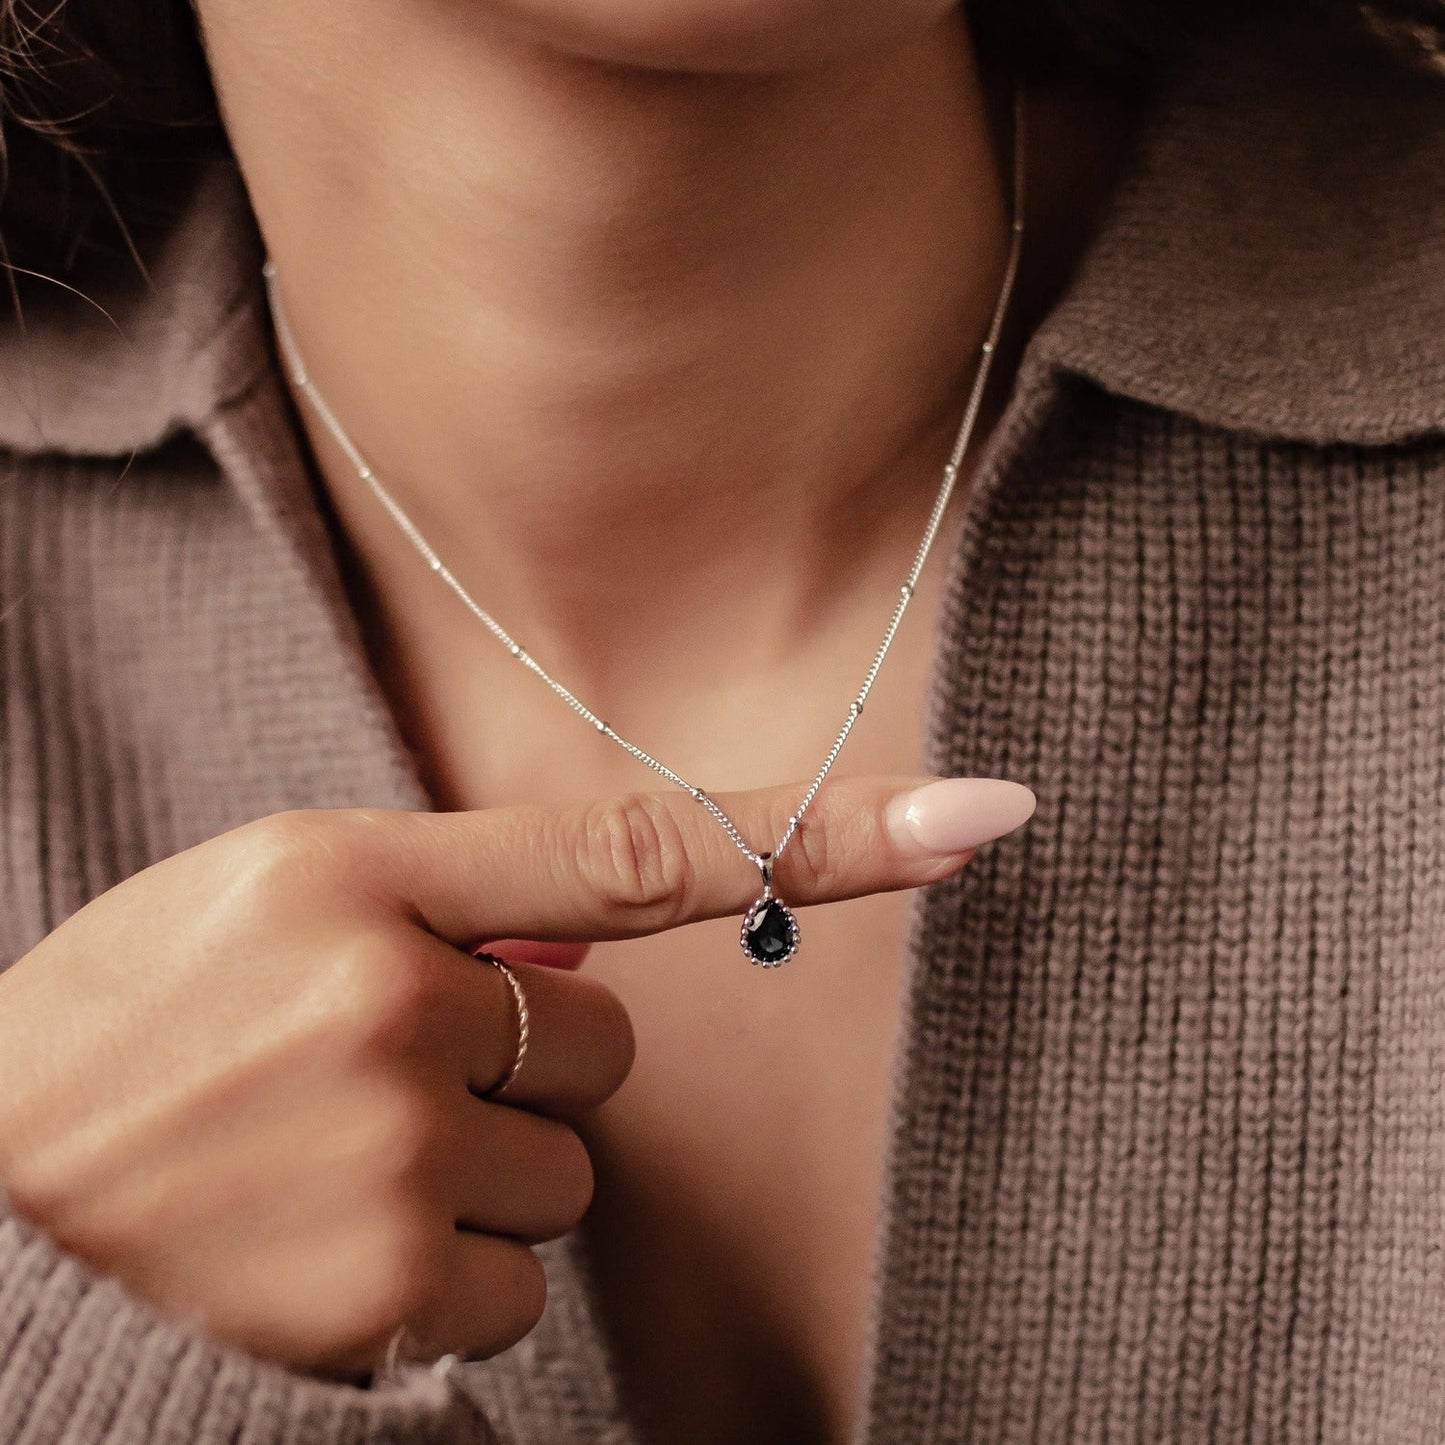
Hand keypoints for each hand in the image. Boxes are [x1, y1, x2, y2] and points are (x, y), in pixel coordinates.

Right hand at [0, 773, 1031, 1379]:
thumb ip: (469, 891)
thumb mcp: (284, 885)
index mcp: (363, 878)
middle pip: (604, 1057)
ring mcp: (392, 1164)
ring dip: (479, 1171)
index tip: (980, 818)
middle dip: (521, 1069)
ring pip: (567, 1175)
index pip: (638, 848)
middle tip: (374, 1069)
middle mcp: (389, 1010)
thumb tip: (618, 929)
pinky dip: (447, 1268)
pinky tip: (328, 1238)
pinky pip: (519, 1279)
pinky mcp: (389, 1299)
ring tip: (331, 1156)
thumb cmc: (149, 1012)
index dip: (824, 836)